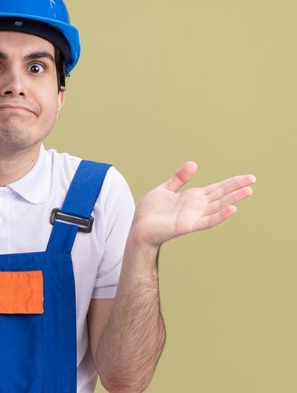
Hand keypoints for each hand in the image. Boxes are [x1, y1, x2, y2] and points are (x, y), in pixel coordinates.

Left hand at [131, 162, 255, 246]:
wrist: (139, 228)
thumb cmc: (150, 211)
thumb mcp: (165, 189)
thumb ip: (179, 178)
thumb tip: (194, 164)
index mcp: (192, 197)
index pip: (217, 188)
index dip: (231, 182)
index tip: (247, 177)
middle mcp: (196, 206)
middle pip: (221, 195)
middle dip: (236, 187)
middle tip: (253, 179)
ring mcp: (194, 216)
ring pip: (218, 206)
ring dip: (233, 199)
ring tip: (248, 191)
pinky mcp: (188, 225)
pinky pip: (207, 220)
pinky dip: (220, 215)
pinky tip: (232, 209)